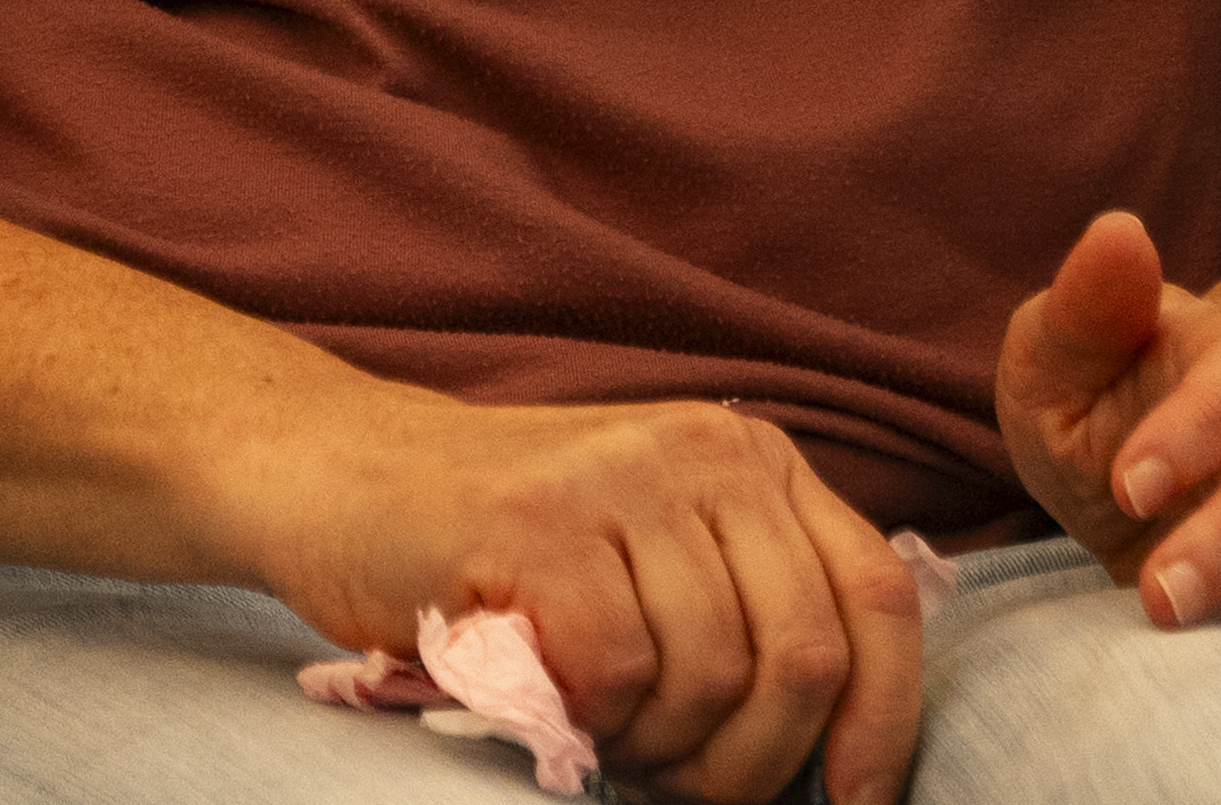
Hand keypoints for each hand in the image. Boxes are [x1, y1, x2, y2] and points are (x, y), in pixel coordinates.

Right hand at [251, 391, 926, 803]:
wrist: (338, 475)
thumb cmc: (501, 546)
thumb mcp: (651, 550)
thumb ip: (745, 608)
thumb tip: (845, 755)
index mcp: (750, 461)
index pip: (875, 597)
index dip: (883, 721)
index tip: (852, 802)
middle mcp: (703, 450)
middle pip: (804, 655)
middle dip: (753, 763)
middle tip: (678, 784)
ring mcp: (620, 475)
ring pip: (714, 675)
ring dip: (662, 747)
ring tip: (606, 736)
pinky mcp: (541, 518)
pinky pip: (618, 671)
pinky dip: (591, 718)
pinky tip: (551, 696)